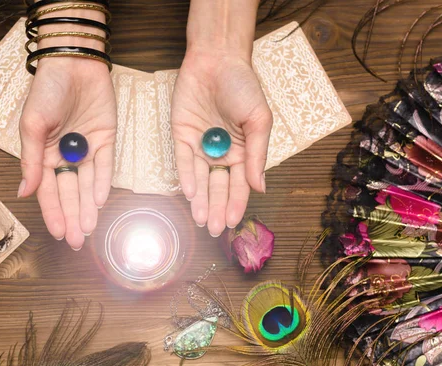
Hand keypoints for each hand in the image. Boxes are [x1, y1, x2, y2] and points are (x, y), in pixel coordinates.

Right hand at [18, 58, 116, 249]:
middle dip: (72, 217)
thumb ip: (30, 160)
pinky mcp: (107, 138)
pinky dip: (103, 182)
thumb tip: (24, 192)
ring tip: (88, 229)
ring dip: (87, 206)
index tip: (57, 233)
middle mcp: (66, 155)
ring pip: (88, 184)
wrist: (73, 62)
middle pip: (70, 192)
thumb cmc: (46, 91)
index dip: (53, 212)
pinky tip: (99, 201)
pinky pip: (106, 165)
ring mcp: (88, 148)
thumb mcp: (32, 126)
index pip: (48, 190)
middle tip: (75, 241)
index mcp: (44, 154)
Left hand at [172, 49, 272, 236]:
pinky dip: (186, 177)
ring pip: (199, 179)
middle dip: (215, 208)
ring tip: (200, 220)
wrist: (218, 60)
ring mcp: (199, 145)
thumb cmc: (243, 87)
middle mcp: (220, 153)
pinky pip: (183, 160)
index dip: (235, 203)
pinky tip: (190, 194)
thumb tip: (260, 188)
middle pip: (217, 186)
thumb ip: (258, 155)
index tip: (232, 223)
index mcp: (242, 152)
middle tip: (212, 229)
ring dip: (200, 200)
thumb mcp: (259, 121)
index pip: (238, 184)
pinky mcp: (181, 135)